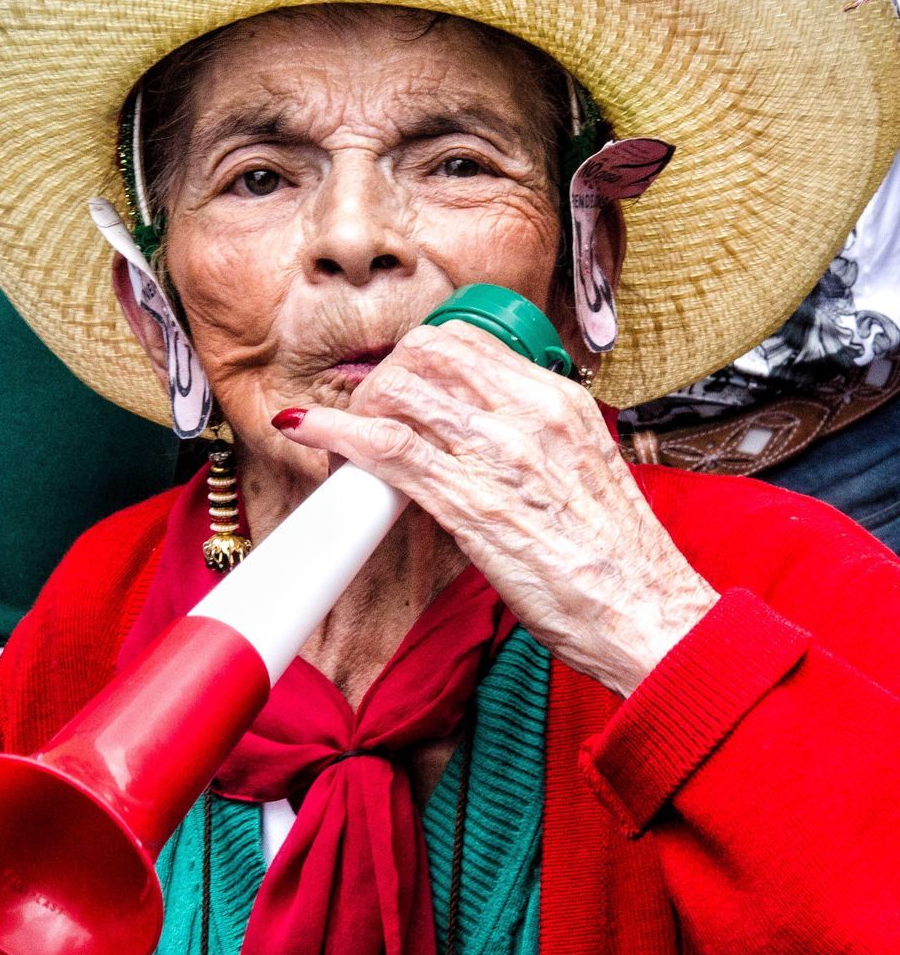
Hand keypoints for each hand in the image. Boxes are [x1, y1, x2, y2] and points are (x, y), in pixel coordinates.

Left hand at [274, 320, 717, 696]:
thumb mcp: (582, 470)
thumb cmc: (618, 558)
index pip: (468, 340)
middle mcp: (530, 413)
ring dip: (359, 407)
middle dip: (387, 376)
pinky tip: (305, 427)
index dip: (419, 358)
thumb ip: (532, 441)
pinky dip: (335, 430)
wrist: (648, 614)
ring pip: (400, 391)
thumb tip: (472, 435)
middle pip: (427, 353)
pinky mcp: (470, 501)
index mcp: (560, 400)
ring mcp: (499, 454)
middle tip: (373, 413)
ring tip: (346, 437)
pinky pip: (386, 447)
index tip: (404, 386)